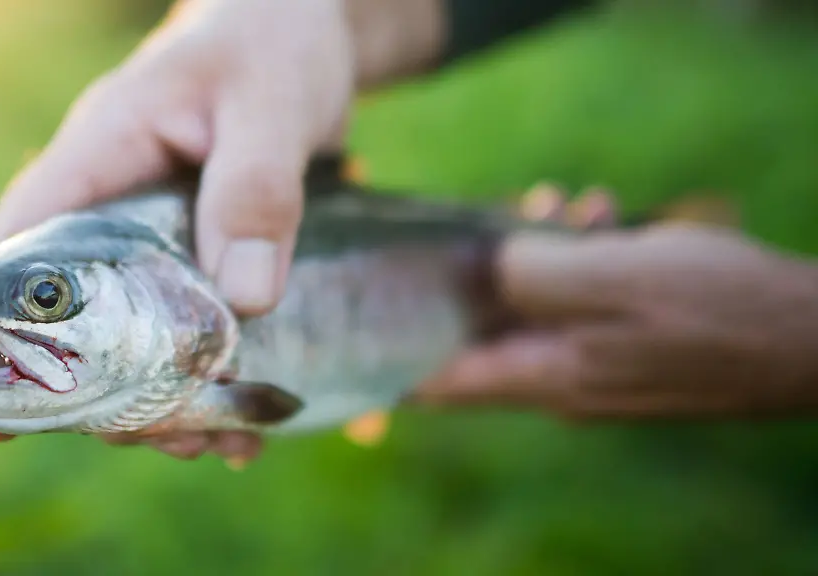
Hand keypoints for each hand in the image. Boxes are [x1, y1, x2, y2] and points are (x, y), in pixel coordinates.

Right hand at [0, 0, 356, 455]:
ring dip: (169, 393)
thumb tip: (245, 299)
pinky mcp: (206, 249)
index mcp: (99, 155)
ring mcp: (161, 232)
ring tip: (213, 442)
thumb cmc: (270, 47)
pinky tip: (250, 413)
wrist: (306, 32)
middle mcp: (116, 202)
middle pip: (79, 313)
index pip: (19, 246)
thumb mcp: (268, 104)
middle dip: (108, 388)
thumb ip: (254, 188)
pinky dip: (218, 368)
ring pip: (140, 328)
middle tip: (153, 438)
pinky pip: (197, 318)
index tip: (3, 410)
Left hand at [416, 187, 817, 419]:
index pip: (440, 385)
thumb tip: (490, 266)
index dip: (392, 362)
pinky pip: (576, 305)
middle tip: (513, 216)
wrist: (810, 336)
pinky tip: (606, 218)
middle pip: (486, 331)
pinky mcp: (621, 349)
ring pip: (534, 307)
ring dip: (541, 253)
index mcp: (543, 376)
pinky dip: (580, 262)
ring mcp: (591, 369)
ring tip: (575, 208)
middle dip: (485, 270)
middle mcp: (558, 382)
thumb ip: (530, 273)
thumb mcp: (610, 277)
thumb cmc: (714, 309)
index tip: (356, 333)